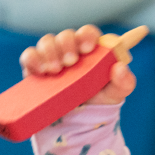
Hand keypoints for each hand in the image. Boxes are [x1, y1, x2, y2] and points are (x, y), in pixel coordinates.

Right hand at [19, 24, 136, 105]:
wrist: (77, 122)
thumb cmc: (99, 100)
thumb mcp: (116, 94)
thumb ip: (125, 82)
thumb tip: (120, 67)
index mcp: (91, 51)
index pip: (88, 33)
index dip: (87, 35)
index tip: (88, 48)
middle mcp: (71, 50)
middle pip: (66, 35)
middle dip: (67, 45)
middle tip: (71, 62)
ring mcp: (52, 57)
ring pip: (46, 41)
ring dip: (50, 52)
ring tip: (55, 70)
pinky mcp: (35, 69)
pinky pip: (29, 55)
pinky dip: (32, 58)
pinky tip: (40, 70)